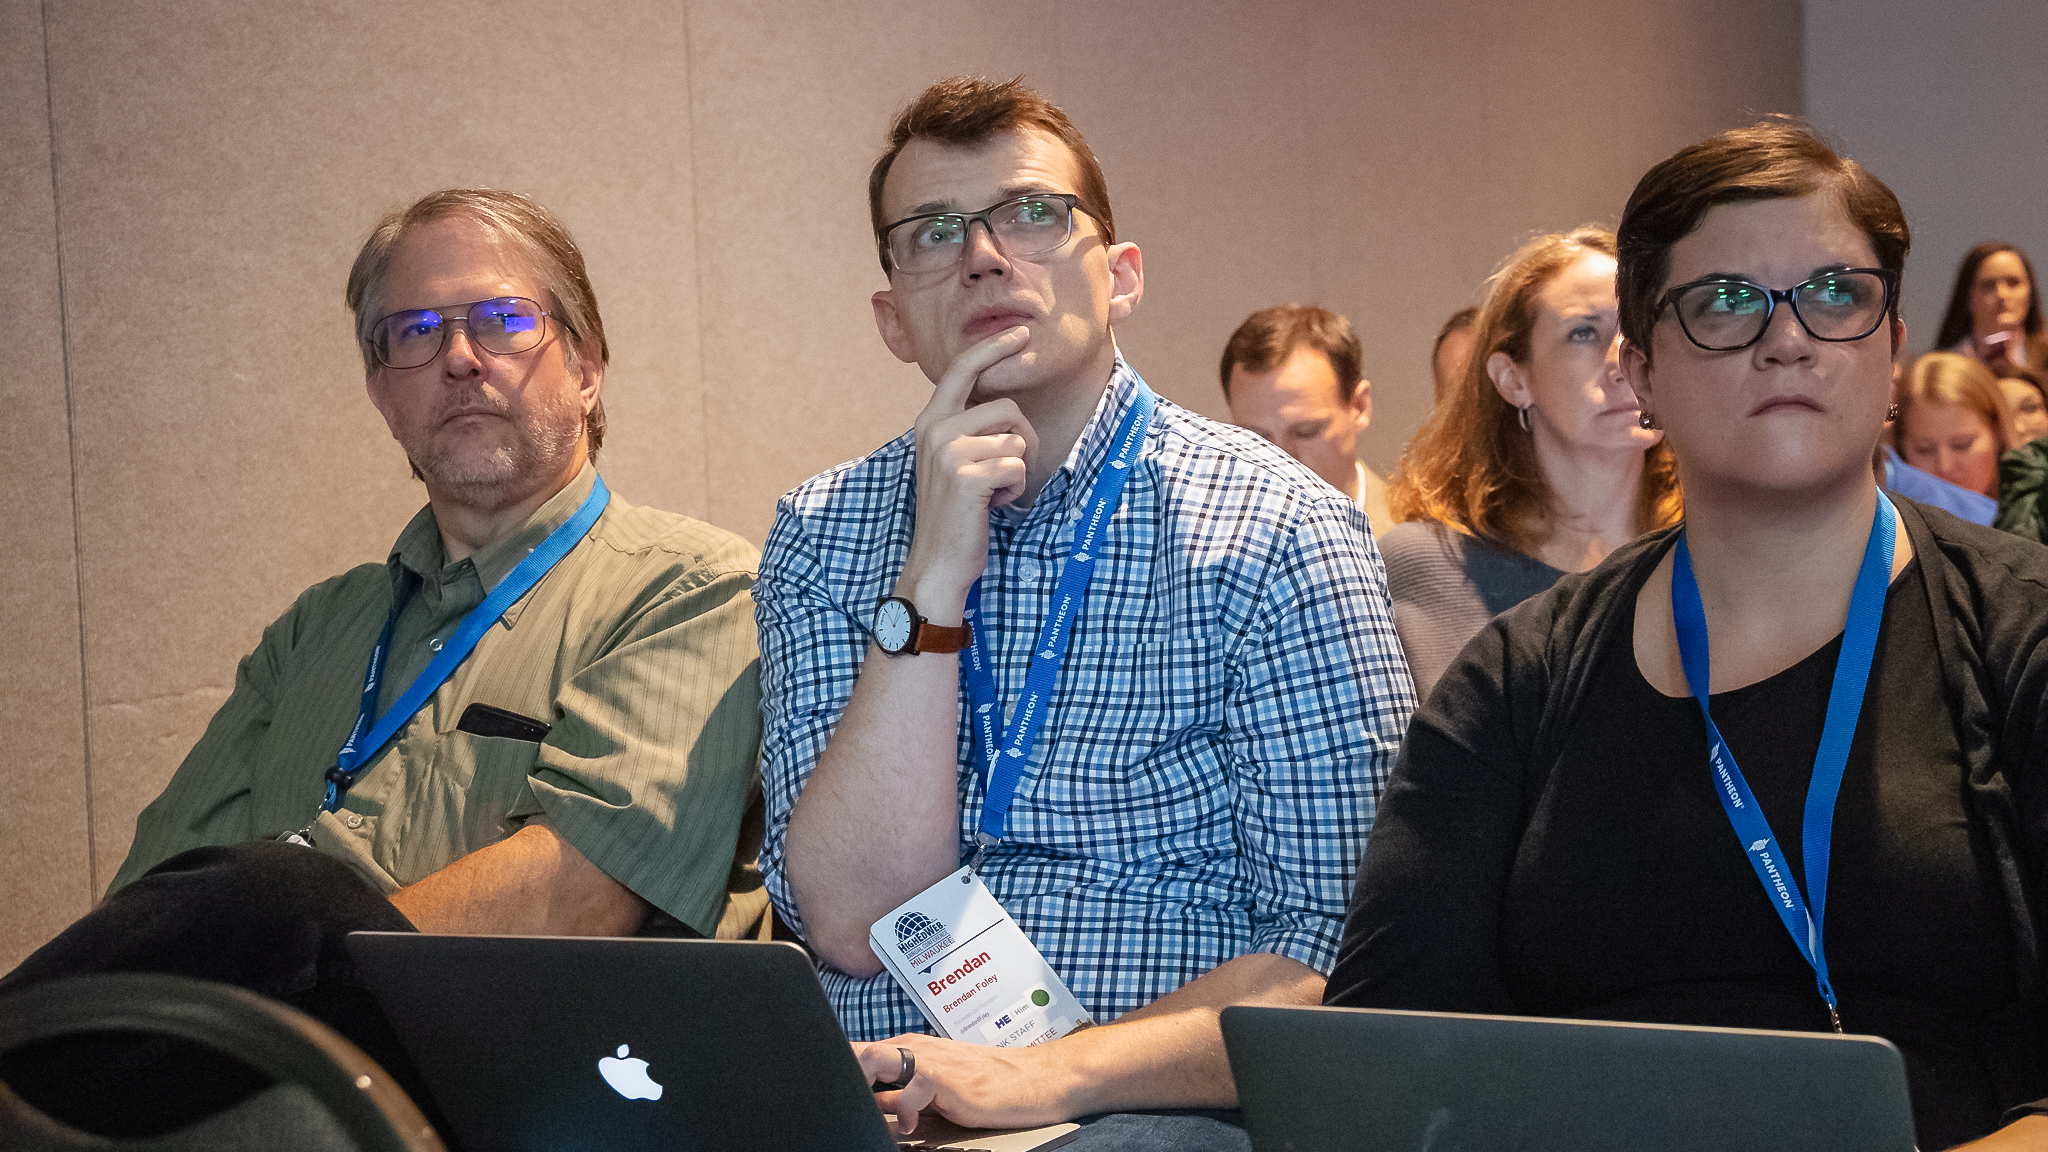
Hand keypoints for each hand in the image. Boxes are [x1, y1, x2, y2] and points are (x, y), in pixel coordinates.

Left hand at [855, 1033, 1074, 1134]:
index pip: (859, 1053)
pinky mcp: (947, 1078)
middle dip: (842, 1074)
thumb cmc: (989, 1086)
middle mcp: (914, 1049)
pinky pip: (911, 1089)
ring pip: (874, 1060)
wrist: (1034, 1080)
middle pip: (857, 1051)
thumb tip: (867, 1105)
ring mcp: (929, 1060)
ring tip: (868, 1113)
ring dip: (863, 1085)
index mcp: (908, 1050)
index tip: (830, 1092)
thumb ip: (900, 1096)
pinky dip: (904, 1112)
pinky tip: (911, 1126)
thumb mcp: (936, 1092)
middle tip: (842, 1104)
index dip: (839, 1069)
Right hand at [898, 327, 1037, 619]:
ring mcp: (948, 452)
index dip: (993, 347)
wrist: (937, 563)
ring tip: (993, 493)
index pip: (963, 370)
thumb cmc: (956, 514)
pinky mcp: (967, 476)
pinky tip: (994, 506)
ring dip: (1017, 470)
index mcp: (931, 422)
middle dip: (1023, 439)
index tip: (1020, 332)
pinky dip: (1016, 489)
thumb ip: (969, 429)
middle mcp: (935, 430)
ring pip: (1016, 439)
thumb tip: (1006, 406)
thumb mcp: (954, 462)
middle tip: (1009, 472)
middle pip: (1006, 406)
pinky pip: (1017, 466)